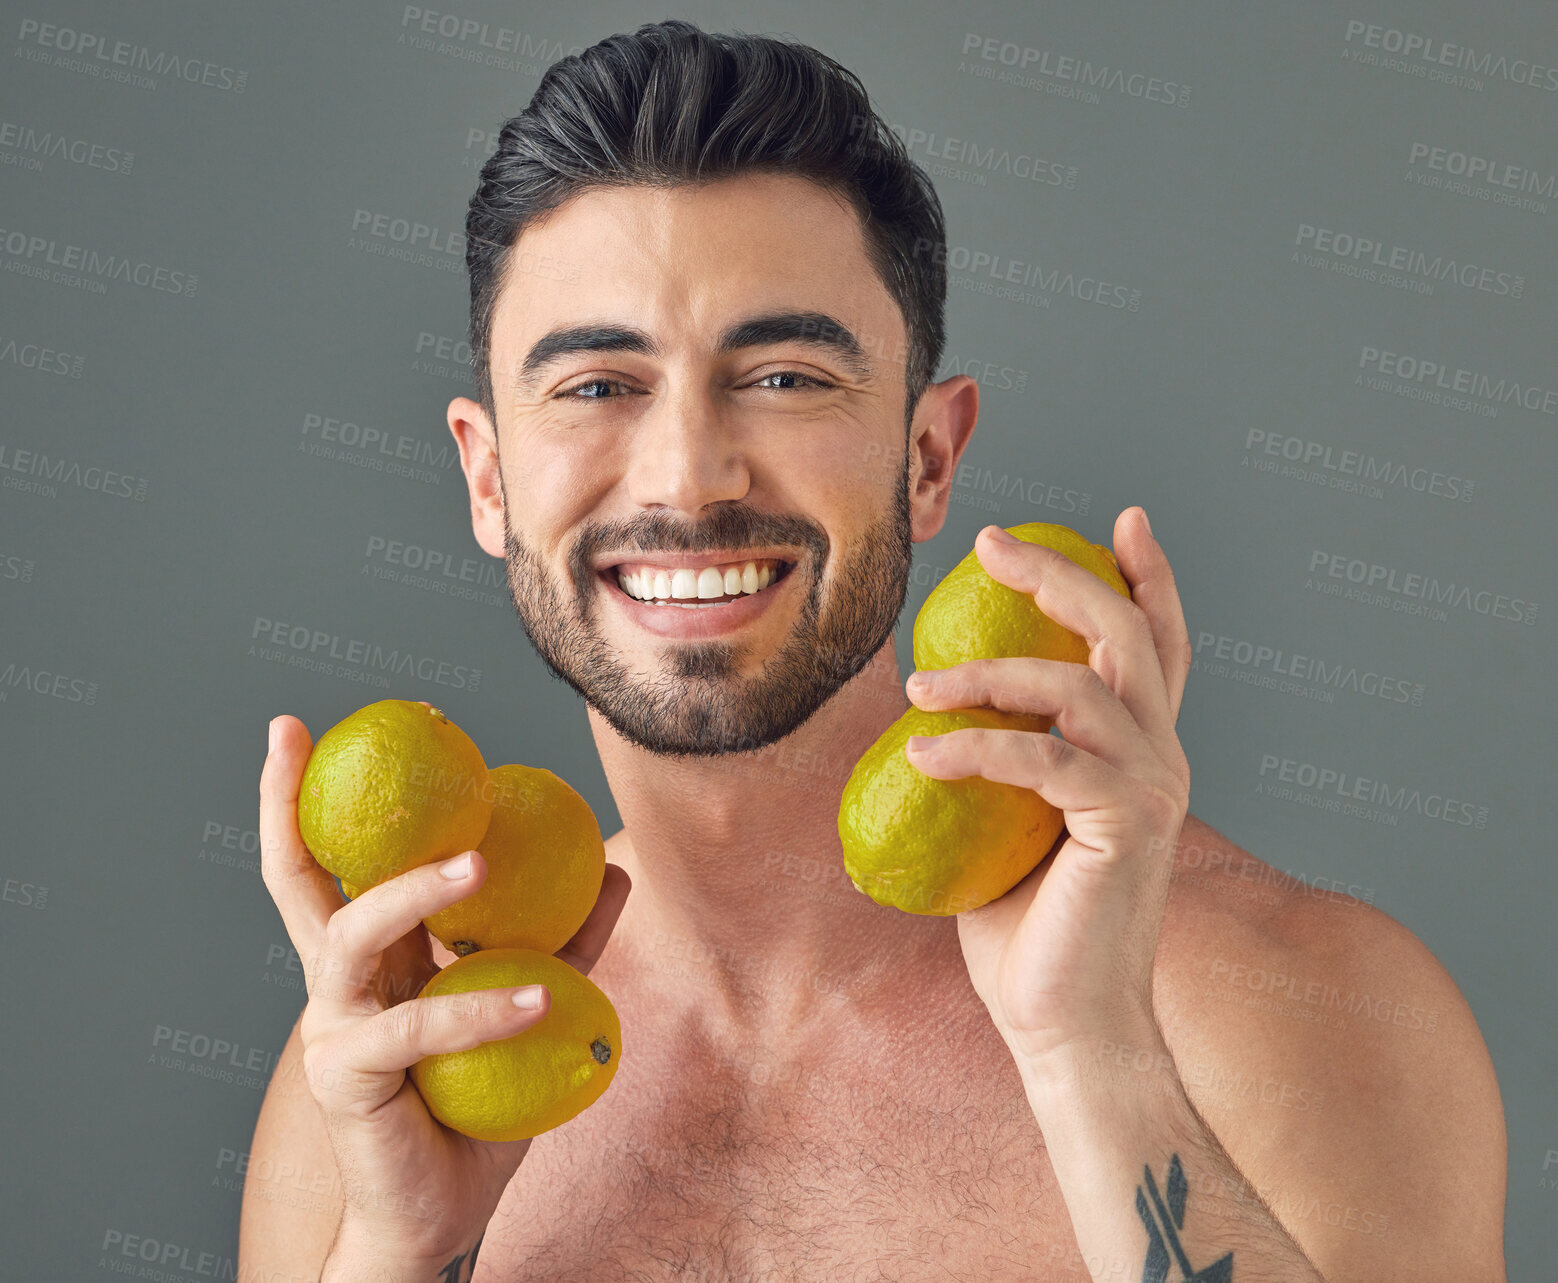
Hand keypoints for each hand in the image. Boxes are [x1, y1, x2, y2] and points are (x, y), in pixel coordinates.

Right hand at [258, 712, 631, 1259]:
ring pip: (352, 935)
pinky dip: (481, 1007)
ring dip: (412, 891)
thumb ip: (566, 940)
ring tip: (475, 863)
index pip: (330, 863)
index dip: (304, 798)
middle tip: (300, 735)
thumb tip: (614, 867)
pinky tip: (538, 1000)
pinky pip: (419, 1025)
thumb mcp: (530, 1003)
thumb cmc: (477, 1105)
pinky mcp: (348, 1075)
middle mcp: (338, 981)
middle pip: (295, 879)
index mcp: (374, 956)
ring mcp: (332, 1025)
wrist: (442, 1210)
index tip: (300, 726)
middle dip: (285, 804)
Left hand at [903, 508, 1191, 1063]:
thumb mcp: (1012, 819)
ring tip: (914, 687)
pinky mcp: (1125, 823)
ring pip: (1078, 684)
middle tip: (990, 542)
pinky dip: (973, 745)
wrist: (1063, 1020)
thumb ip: (1005, 759)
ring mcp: (1153, 788)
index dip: (1151, 578)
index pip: (1161, 645)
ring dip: (987, 672)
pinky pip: (1040, 757)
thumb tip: (927, 706)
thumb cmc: (1028, 926)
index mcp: (1141, 751)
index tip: (1121, 520)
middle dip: (1060, 573)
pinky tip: (919, 751)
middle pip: (1127, 632)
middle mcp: (1163, 757)